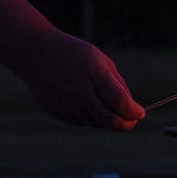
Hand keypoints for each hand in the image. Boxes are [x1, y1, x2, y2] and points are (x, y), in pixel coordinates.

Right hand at [9, 29, 144, 130]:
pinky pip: (81, 121)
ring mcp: (67, 105)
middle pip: (110, 120)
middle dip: (126, 124)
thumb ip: (118, 85)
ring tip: (108, 105)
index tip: (140, 113)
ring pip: (97, 123)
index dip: (134, 112)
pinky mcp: (57, 112)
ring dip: (108, 120)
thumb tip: (133, 108)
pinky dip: (91, 117)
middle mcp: (81, 92)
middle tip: (132, 121)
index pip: (120, 102)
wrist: (35, 53)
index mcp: (95, 75)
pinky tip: (88, 103)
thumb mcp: (101, 61)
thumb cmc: (74, 54)